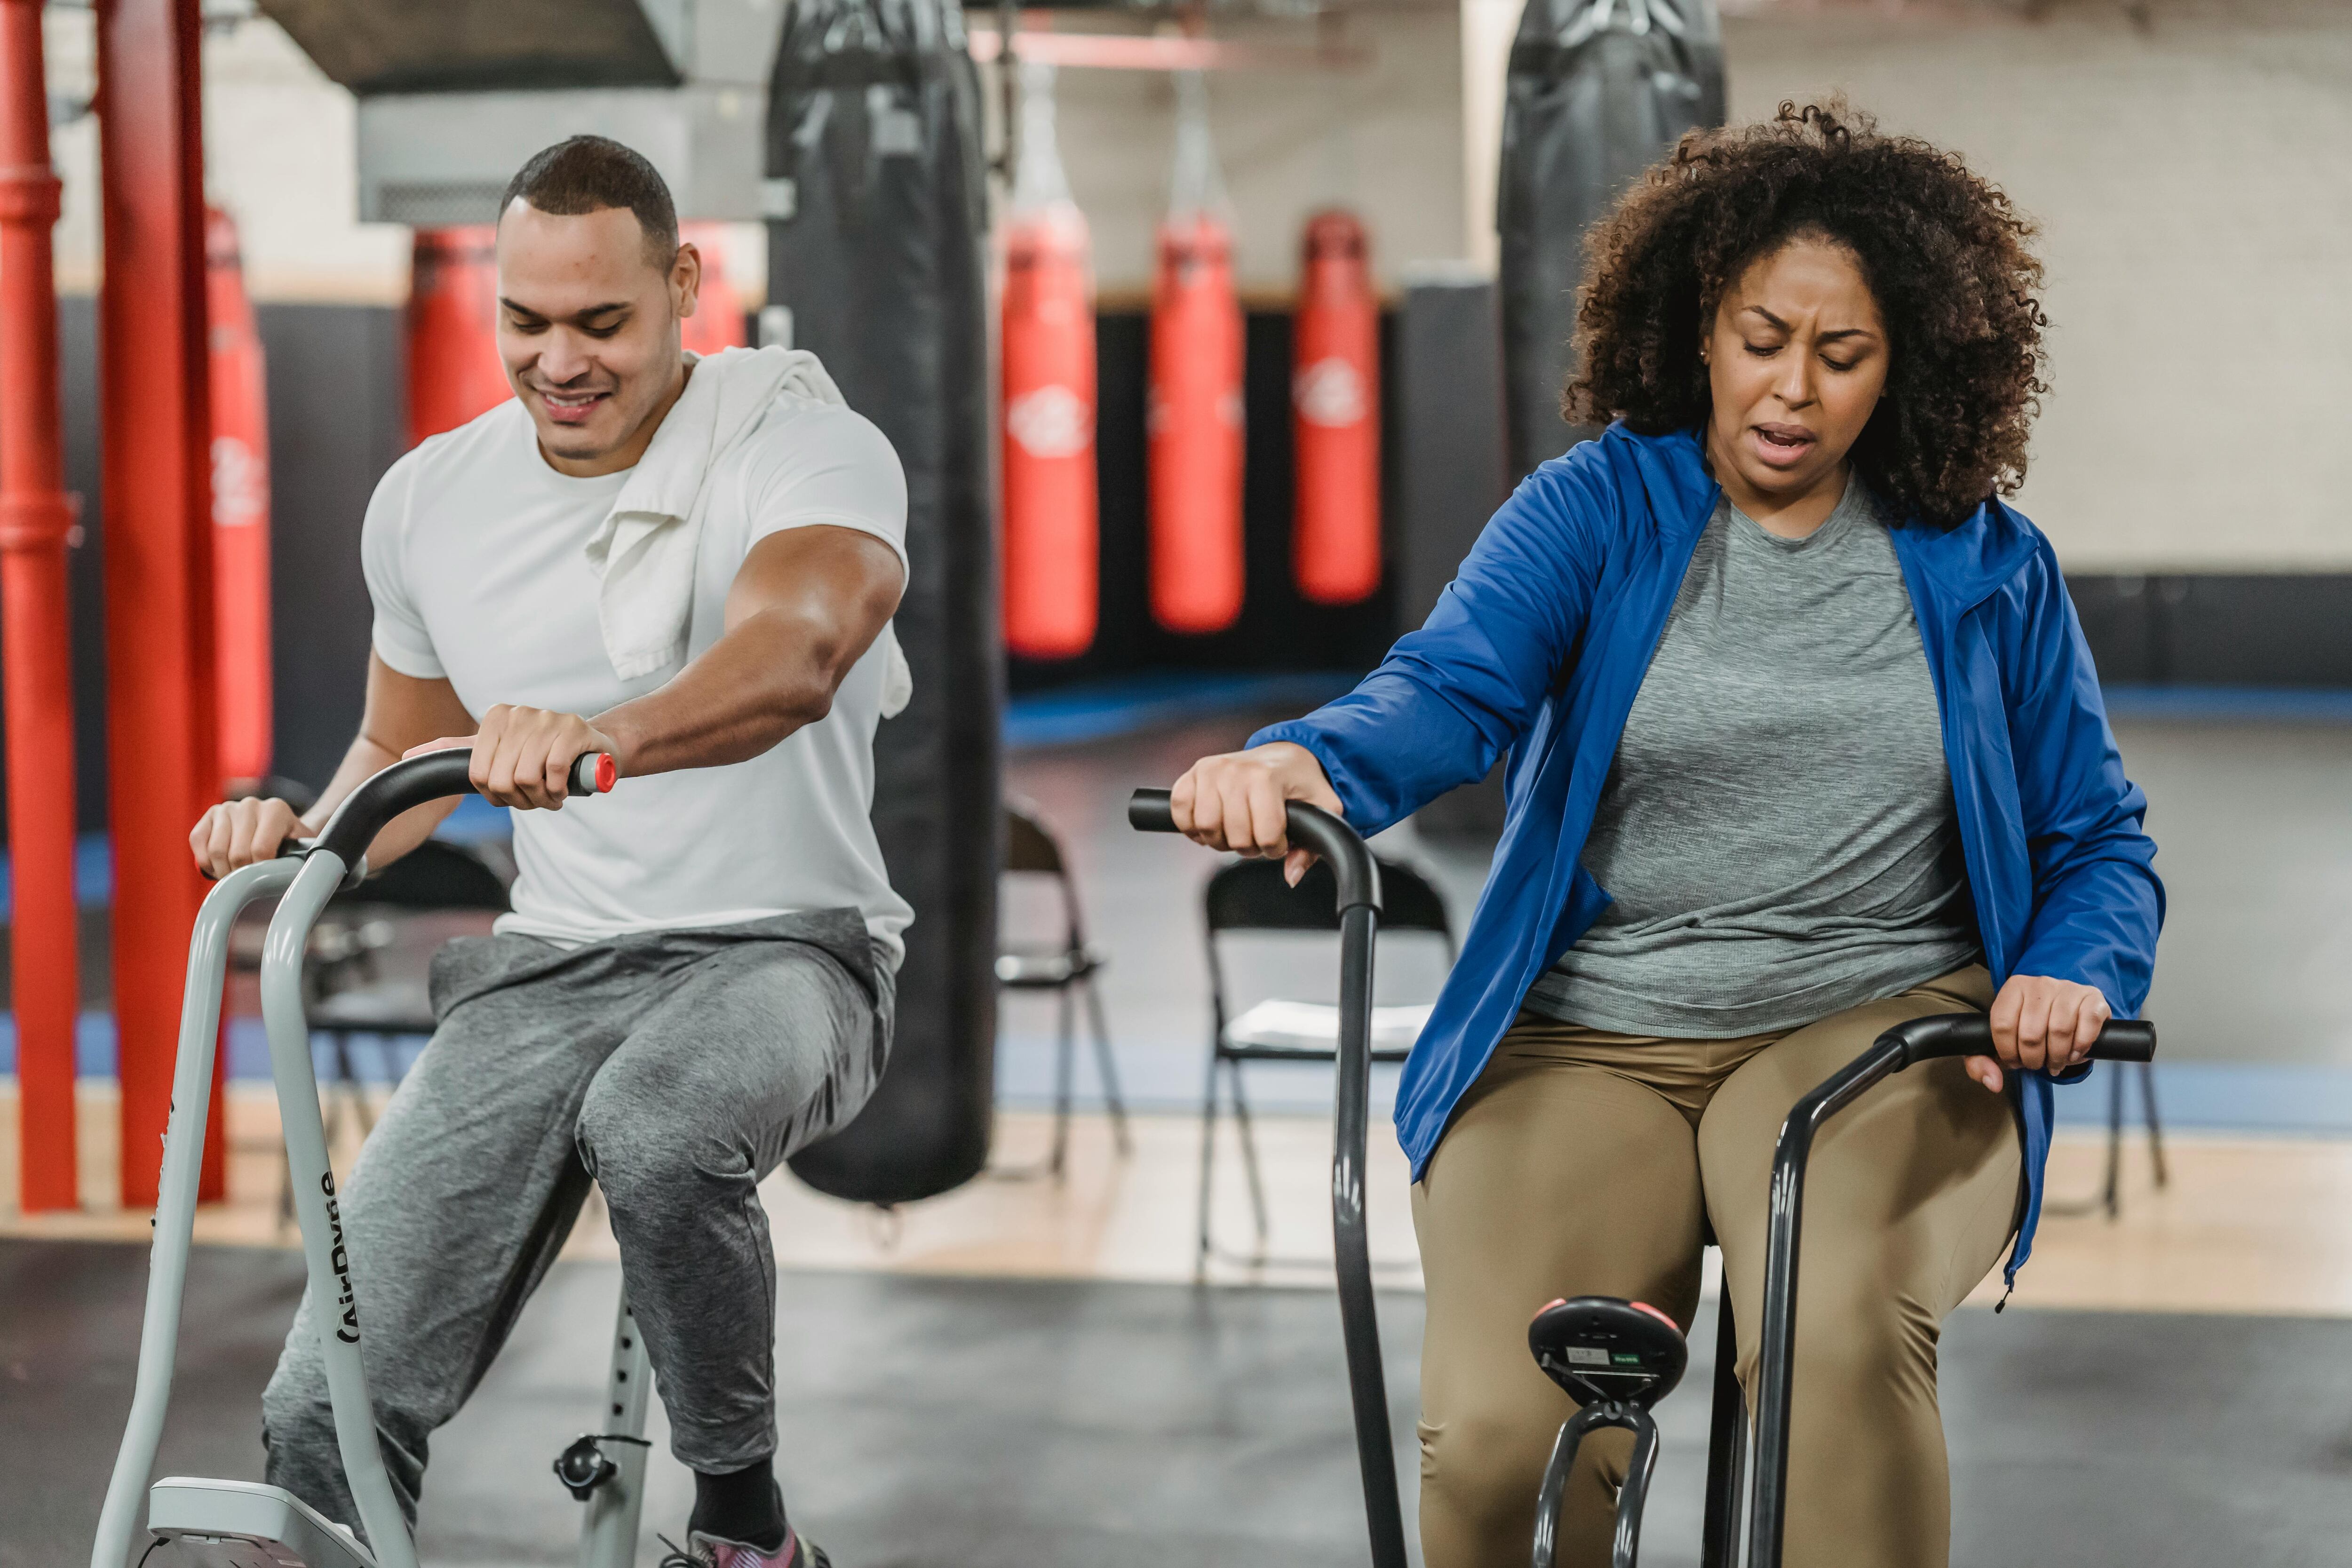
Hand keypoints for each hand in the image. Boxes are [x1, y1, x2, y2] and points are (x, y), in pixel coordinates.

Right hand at [189, 795, 305, 878]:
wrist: (278, 826)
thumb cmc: (289, 842)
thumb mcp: (300, 849)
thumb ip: (294, 860)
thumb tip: (281, 879)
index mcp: (276, 810)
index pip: (261, 849)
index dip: (258, 872)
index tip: (261, 882)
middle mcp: (251, 804)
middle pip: (238, 853)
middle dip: (240, 876)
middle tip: (245, 885)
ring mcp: (228, 807)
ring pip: (216, 851)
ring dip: (222, 872)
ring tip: (233, 878)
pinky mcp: (209, 815)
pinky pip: (197, 841)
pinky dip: (205, 862)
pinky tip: (218, 868)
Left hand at [410, 706, 617, 810]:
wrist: (591, 746)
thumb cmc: (541, 752)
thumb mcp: (496, 748)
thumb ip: (455, 750)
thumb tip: (406, 755)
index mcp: (495, 718)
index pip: (478, 774)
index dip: (495, 796)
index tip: (511, 795)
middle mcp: (518, 714)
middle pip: (501, 780)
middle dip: (520, 800)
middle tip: (535, 798)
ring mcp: (547, 719)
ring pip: (526, 777)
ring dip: (541, 798)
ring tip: (551, 794)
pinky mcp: (573, 729)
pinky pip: (554, 772)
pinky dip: (558, 790)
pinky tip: (563, 789)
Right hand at [1169, 742, 1342, 885]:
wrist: (1284, 755)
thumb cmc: (1302, 782)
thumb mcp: (1322, 810)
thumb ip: (1311, 846)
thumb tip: (1291, 875)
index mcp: (1267, 777)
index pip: (1265, 834)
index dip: (1274, 848)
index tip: (1279, 840)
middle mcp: (1235, 771)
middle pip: (1233, 835)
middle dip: (1248, 847)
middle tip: (1257, 837)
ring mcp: (1211, 770)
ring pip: (1205, 826)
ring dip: (1220, 839)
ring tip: (1235, 831)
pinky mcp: (1193, 774)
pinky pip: (1179, 809)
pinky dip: (1190, 825)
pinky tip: (1211, 825)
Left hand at [1965, 974, 2113, 1092]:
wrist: (2070, 1012)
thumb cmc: (2032, 1027)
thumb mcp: (2002, 1042)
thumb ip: (1982, 1062)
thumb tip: (1993, 1083)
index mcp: (2013, 988)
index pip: (2002, 1025)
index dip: (2007, 1052)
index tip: (2014, 1062)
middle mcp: (2040, 984)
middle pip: (2030, 1032)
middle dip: (2033, 1059)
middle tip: (2037, 1064)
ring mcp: (2068, 988)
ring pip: (2059, 1030)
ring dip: (2057, 1057)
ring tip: (2054, 1063)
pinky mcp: (2093, 998)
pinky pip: (2087, 1025)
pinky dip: (2080, 1047)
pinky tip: (2073, 1054)